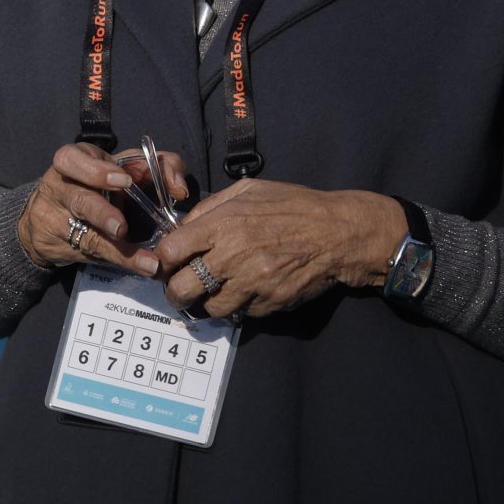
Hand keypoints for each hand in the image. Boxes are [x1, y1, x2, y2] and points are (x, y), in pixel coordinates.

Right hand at [17, 143, 190, 276]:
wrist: (51, 216)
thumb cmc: (99, 185)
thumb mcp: (120, 168)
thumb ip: (157, 168)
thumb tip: (179, 187)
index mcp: (74, 160)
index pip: (74, 159)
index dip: (96, 171)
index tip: (124, 181)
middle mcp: (60, 187)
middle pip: (77, 199)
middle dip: (101, 213)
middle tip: (121, 227)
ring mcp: (55, 218)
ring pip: (86, 235)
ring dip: (116, 247)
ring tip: (146, 260)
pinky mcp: (57, 244)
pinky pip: (92, 253)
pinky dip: (122, 260)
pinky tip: (144, 267)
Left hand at [153, 180, 406, 318]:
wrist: (338, 233)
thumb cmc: (292, 206)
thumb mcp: (247, 191)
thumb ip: (209, 208)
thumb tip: (182, 228)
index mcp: (223, 225)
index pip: (170, 251)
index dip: (165, 259)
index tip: (169, 261)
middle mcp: (233, 256)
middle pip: (182, 288)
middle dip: (176, 291)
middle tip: (180, 289)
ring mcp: (253, 283)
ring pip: (211, 307)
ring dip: (209, 301)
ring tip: (217, 290)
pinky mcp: (270, 303)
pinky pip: (243, 312)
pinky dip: (241, 305)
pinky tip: (248, 290)